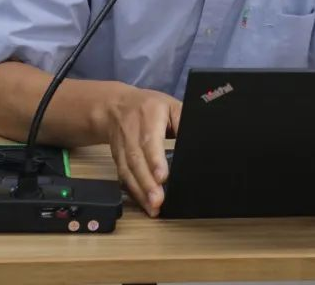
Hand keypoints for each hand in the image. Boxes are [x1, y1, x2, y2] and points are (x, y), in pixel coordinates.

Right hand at [104, 85, 181, 216]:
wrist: (115, 106)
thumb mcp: (171, 106)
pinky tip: (143, 204)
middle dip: (147, 183)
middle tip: (158, 201)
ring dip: (140, 191)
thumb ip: (183, 122)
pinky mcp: (117, 158)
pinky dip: (133, 192)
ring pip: (128, 170)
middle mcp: (132, 131)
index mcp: (149, 115)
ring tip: (153, 208)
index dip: (155, 159)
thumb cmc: (150, 107)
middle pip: (137, 159)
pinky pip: (123, 177)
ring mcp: (122, 146)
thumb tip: (199, 142)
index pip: (150, 139)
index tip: (163, 177)